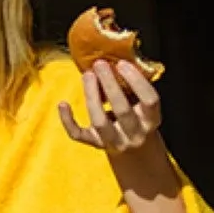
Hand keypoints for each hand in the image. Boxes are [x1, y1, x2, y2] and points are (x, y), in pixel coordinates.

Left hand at [60, 59, 169, 186]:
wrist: (135, 153)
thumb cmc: (138, 119)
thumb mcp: (144, 106)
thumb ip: (135, 88)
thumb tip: (115, 59)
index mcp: (151, 120)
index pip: (149, 100)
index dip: (136, 81)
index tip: (122, 63)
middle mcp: (135, 133)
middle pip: (122, 110)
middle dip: (110, 85)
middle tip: (99, 64)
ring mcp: (114, 142)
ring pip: (100, 122)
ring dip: (92, 96)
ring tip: (87, 75)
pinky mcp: (95, 145)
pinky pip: (79, 135)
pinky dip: (68, 120)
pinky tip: (62, 104)